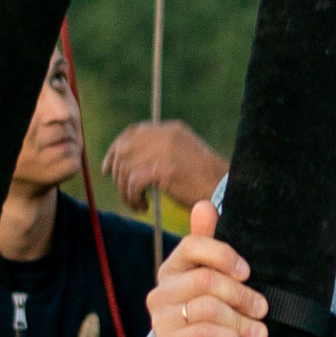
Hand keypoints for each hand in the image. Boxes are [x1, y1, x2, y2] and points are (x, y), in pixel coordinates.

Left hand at [104, 117, 226, 212]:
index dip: (116, 149)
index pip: (133, 132)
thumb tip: (130, 162)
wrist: (226, 192)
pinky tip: (143, 207)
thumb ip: (161, 152)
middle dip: (117, 171)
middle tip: (122, 192)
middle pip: (124, 148)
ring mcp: (165, 150)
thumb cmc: (206, 182)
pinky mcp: (164, 168)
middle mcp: (167, 134)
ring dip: (125, 190)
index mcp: (172, 129)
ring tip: (137, 204)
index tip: (109, 168)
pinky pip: (133, 183)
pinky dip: (133, 198)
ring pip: (126, 167)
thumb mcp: (183, 158)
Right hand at [148, 199, 268, 336]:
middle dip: (242, 295)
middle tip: (263, 309)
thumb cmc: (208, 317)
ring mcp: (161, 320)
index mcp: (172, 268)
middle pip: (206, 280)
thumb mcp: (213, 282)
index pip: (193, 245)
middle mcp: (161, 292)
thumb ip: (209, 245)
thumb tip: (204, 205)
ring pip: (209, 308)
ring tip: (259, 334)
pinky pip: (205, 334)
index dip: (224, 255)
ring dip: (241, 322)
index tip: (248, 272)